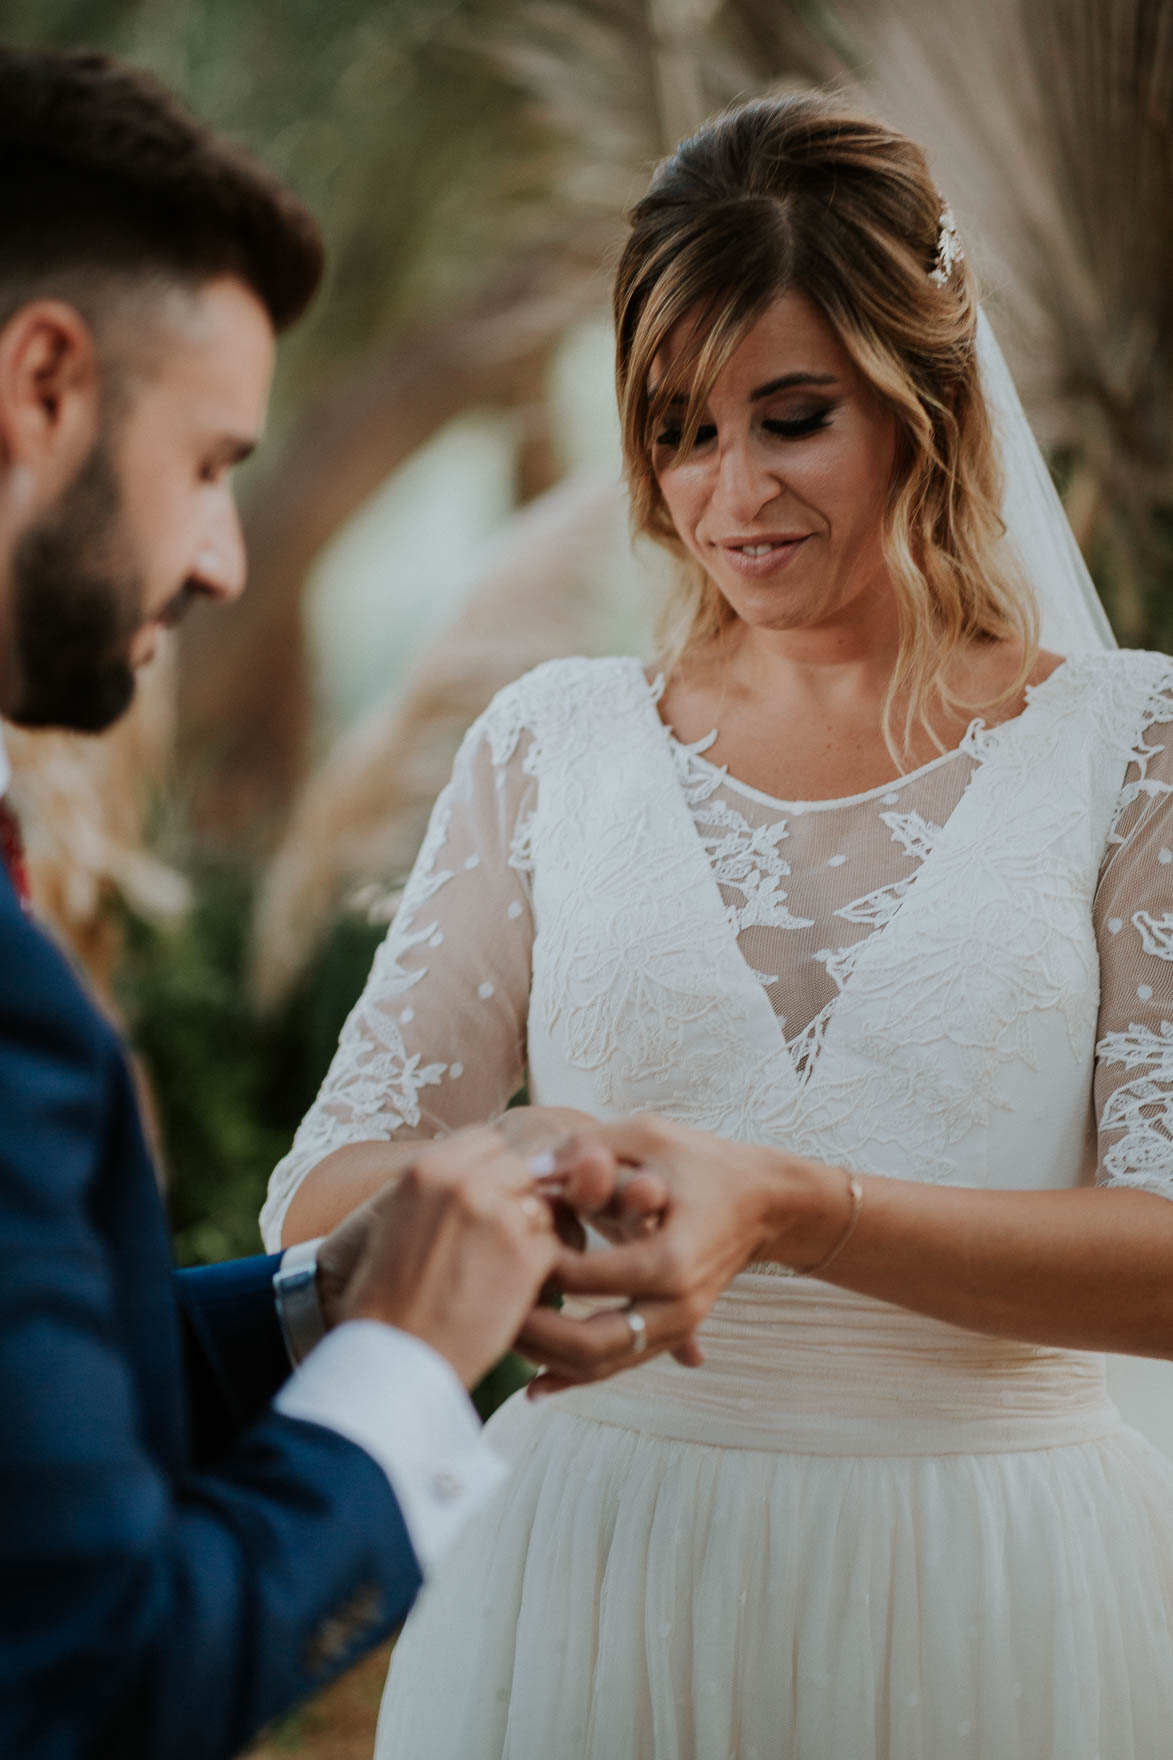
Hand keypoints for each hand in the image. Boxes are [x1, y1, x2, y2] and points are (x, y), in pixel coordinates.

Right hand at [320, 1126, 561, 1389]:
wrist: (391, 1354)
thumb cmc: (388, 1294)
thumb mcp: (398, 1217)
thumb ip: (441, 1186)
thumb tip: (482, 1168)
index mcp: (428, 1169)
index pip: (488, 1140)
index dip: (494, 1168)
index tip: (493, 1195)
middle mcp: (466, 1183)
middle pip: (520, 1168)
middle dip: (517, 1197)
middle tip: (503, 1236)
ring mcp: (500, 1218)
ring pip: (541, 1206)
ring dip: (532, 1232)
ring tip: (502, 1268)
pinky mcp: (527, 1258)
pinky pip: (554, 1245)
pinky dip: (540, 1267)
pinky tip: (511, 1290)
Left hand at [520, 1114, 843, 1395]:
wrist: (759, 1201)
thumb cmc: (700, 1161)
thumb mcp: (647, 1135)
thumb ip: (587, 1148)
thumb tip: (527, 1172)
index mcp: (672, 1256)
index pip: (585, 1278)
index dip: (537, 1264)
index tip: (502, 1241)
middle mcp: (678, 1303)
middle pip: (593, 1343)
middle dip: (535, 1332)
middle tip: (490, 1306)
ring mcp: (677, 1326)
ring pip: (603, 1366)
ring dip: (548, 1358)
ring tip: (500, 1336)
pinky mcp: (671, 1334)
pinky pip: (617, 1367)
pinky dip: (574, 1378)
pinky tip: (533, 1388)